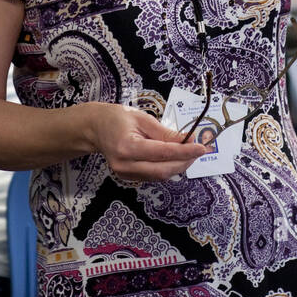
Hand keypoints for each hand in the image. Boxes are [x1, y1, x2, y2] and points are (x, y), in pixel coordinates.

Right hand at [88, 103, 208, 181]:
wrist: (95, 128)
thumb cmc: (118, 118)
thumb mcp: (143, 119)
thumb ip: (165, 132)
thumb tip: (188, 140)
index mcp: (127, 147)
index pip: (162, 153)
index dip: (185, 151)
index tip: (201, 147)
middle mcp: (125, 165)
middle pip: (163, 170)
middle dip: (185, 161)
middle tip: (198, 150)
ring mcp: (125, 174)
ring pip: (160, 176)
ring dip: (178, 166)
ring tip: (189, 152)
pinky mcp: (128, 178)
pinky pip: (153, 176)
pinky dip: (167, 168)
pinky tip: (174, 157)